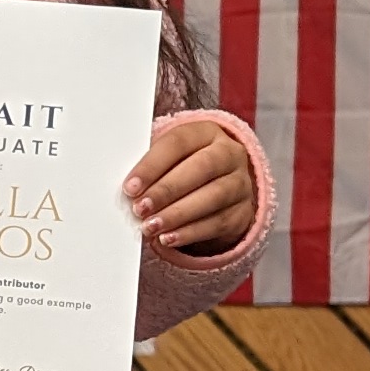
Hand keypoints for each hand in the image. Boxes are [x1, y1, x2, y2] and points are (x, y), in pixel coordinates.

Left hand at [127, 121, 257, 259]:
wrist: (221, 185)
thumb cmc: (183, 168)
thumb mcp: (170, 159)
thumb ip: (151, 168)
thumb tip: (127, 190)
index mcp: (206, 132)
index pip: (178, 143)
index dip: (152, 165)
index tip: (130, 187)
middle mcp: (229, 154)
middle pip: (201, 168)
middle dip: (166, 190)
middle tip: (140, 208)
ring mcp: (240, 183)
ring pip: (212, 197)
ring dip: (177, 214)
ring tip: (150, 227)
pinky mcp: (243, 211)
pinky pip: (218, 223)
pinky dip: (190, 232)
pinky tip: (168, 238)